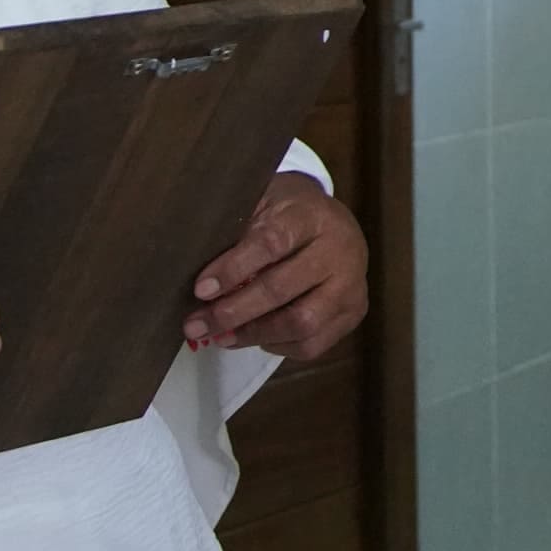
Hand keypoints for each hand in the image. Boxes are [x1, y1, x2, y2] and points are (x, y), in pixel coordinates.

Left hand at [186, 174, 369, 360]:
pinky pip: (313, 344)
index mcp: (312, 216)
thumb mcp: (261, 204)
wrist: (332, 221)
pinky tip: (255, 336)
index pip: (272, 243)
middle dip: (234, 312)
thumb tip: (199, 280)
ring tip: (220, 336)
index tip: (200, 289)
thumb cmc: (286, 214)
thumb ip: (236, 234)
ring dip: (254, 334)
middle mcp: (340, 251)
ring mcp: (353, 285)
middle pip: (284, 289)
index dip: (233, 268)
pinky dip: (278, 346)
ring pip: (302, 323)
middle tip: (196, 325)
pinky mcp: (354, 313)